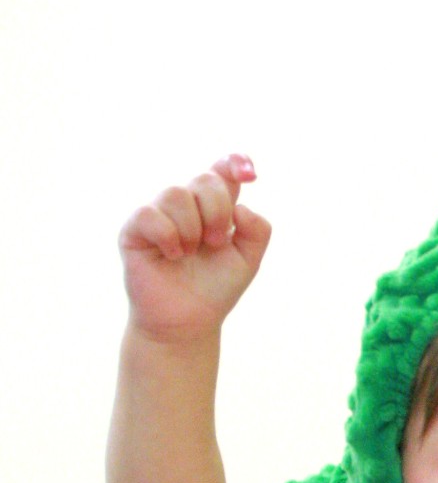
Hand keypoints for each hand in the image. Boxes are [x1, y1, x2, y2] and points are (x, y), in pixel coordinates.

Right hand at [119, 154, 271, 342]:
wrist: (188, 321)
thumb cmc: (216, 288)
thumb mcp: (248, 260)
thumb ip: (257, 230)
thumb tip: (241, 206)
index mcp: (215, 207)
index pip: (223, 170)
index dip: (235, 162)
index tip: (249, 174)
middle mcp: (186, 205)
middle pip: (205, 179)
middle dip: (218, 211)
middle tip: (217, 242)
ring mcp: (159, 215)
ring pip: (177, 193)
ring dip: (193, 226)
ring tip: (192, 253)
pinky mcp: (134, 230)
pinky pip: (150, 214)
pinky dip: (169, 235)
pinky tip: (174, 255)